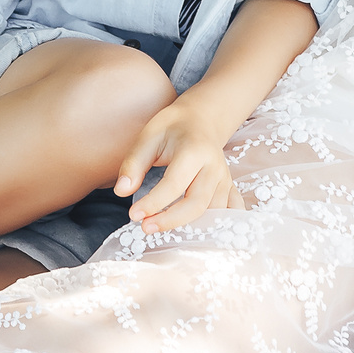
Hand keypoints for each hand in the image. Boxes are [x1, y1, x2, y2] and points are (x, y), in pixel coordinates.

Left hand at [114, 97, 245, 233]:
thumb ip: (134, 164)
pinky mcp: (229, 188)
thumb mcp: (148, 136)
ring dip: (191, 226)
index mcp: (194, 151)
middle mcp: (214, 167)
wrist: (200, 119)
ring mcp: (225, 179)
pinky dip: (220, 225)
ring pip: (214, 212)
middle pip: (197, 203)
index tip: (134, 215)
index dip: (154, 203)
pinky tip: (200, 233)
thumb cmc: (172, 127)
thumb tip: (121, 191)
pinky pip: (232, 211)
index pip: (174, 184)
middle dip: (171, 220)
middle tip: (145, 227)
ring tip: (164, 228)